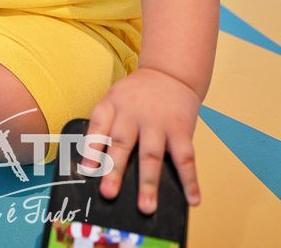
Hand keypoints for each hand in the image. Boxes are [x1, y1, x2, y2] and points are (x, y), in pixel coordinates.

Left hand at [86, 67, 200, 213]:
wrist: (170, 72)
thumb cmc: (137, 95)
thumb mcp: (115, 100)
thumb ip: (104, 128)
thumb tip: (95, 168)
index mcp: (113, 105)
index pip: (98, 124)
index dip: (91, 146)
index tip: (87, 170)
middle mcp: (133, 113)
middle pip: (122, 142)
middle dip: (115, 170)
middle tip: (109, 193)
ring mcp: (158, 122)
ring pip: (152, 154)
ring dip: (149, 182)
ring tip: (147, 207)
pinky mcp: (180, 129)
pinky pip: (185, 157)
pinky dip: (190, 180)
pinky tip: (193, 199)